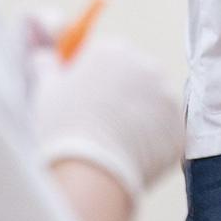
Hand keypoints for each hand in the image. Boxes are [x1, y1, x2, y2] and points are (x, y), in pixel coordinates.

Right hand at [32, 32, 183, 199]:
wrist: (91, 170)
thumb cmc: (63, 128)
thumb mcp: (46, 91)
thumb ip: (47, 66)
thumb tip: (42, 56)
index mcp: (114, 51)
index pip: (108, 56)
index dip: (95, 78)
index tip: (85, 100)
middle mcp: (147, 66)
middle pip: (135, 77)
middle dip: (121, 96)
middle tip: (98, 125)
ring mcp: (167, 97)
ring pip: (152, 105)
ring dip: (139, 119)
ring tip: (112, 144)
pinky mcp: (178, 127)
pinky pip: (164, 133)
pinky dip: (151, 144)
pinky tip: (129, 157)